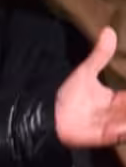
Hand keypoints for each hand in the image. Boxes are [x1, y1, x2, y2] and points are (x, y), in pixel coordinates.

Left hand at [56, 27, 125, 146]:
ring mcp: (115, 127)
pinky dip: (125, 129)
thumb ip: (100, 55)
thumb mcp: (86, 72)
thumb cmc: (68, 95)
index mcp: (118, 100)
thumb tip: (108, 30)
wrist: (48, 114)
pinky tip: (125, 125)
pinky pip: (122, 134)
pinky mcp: (107, 136)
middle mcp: (120, 114)